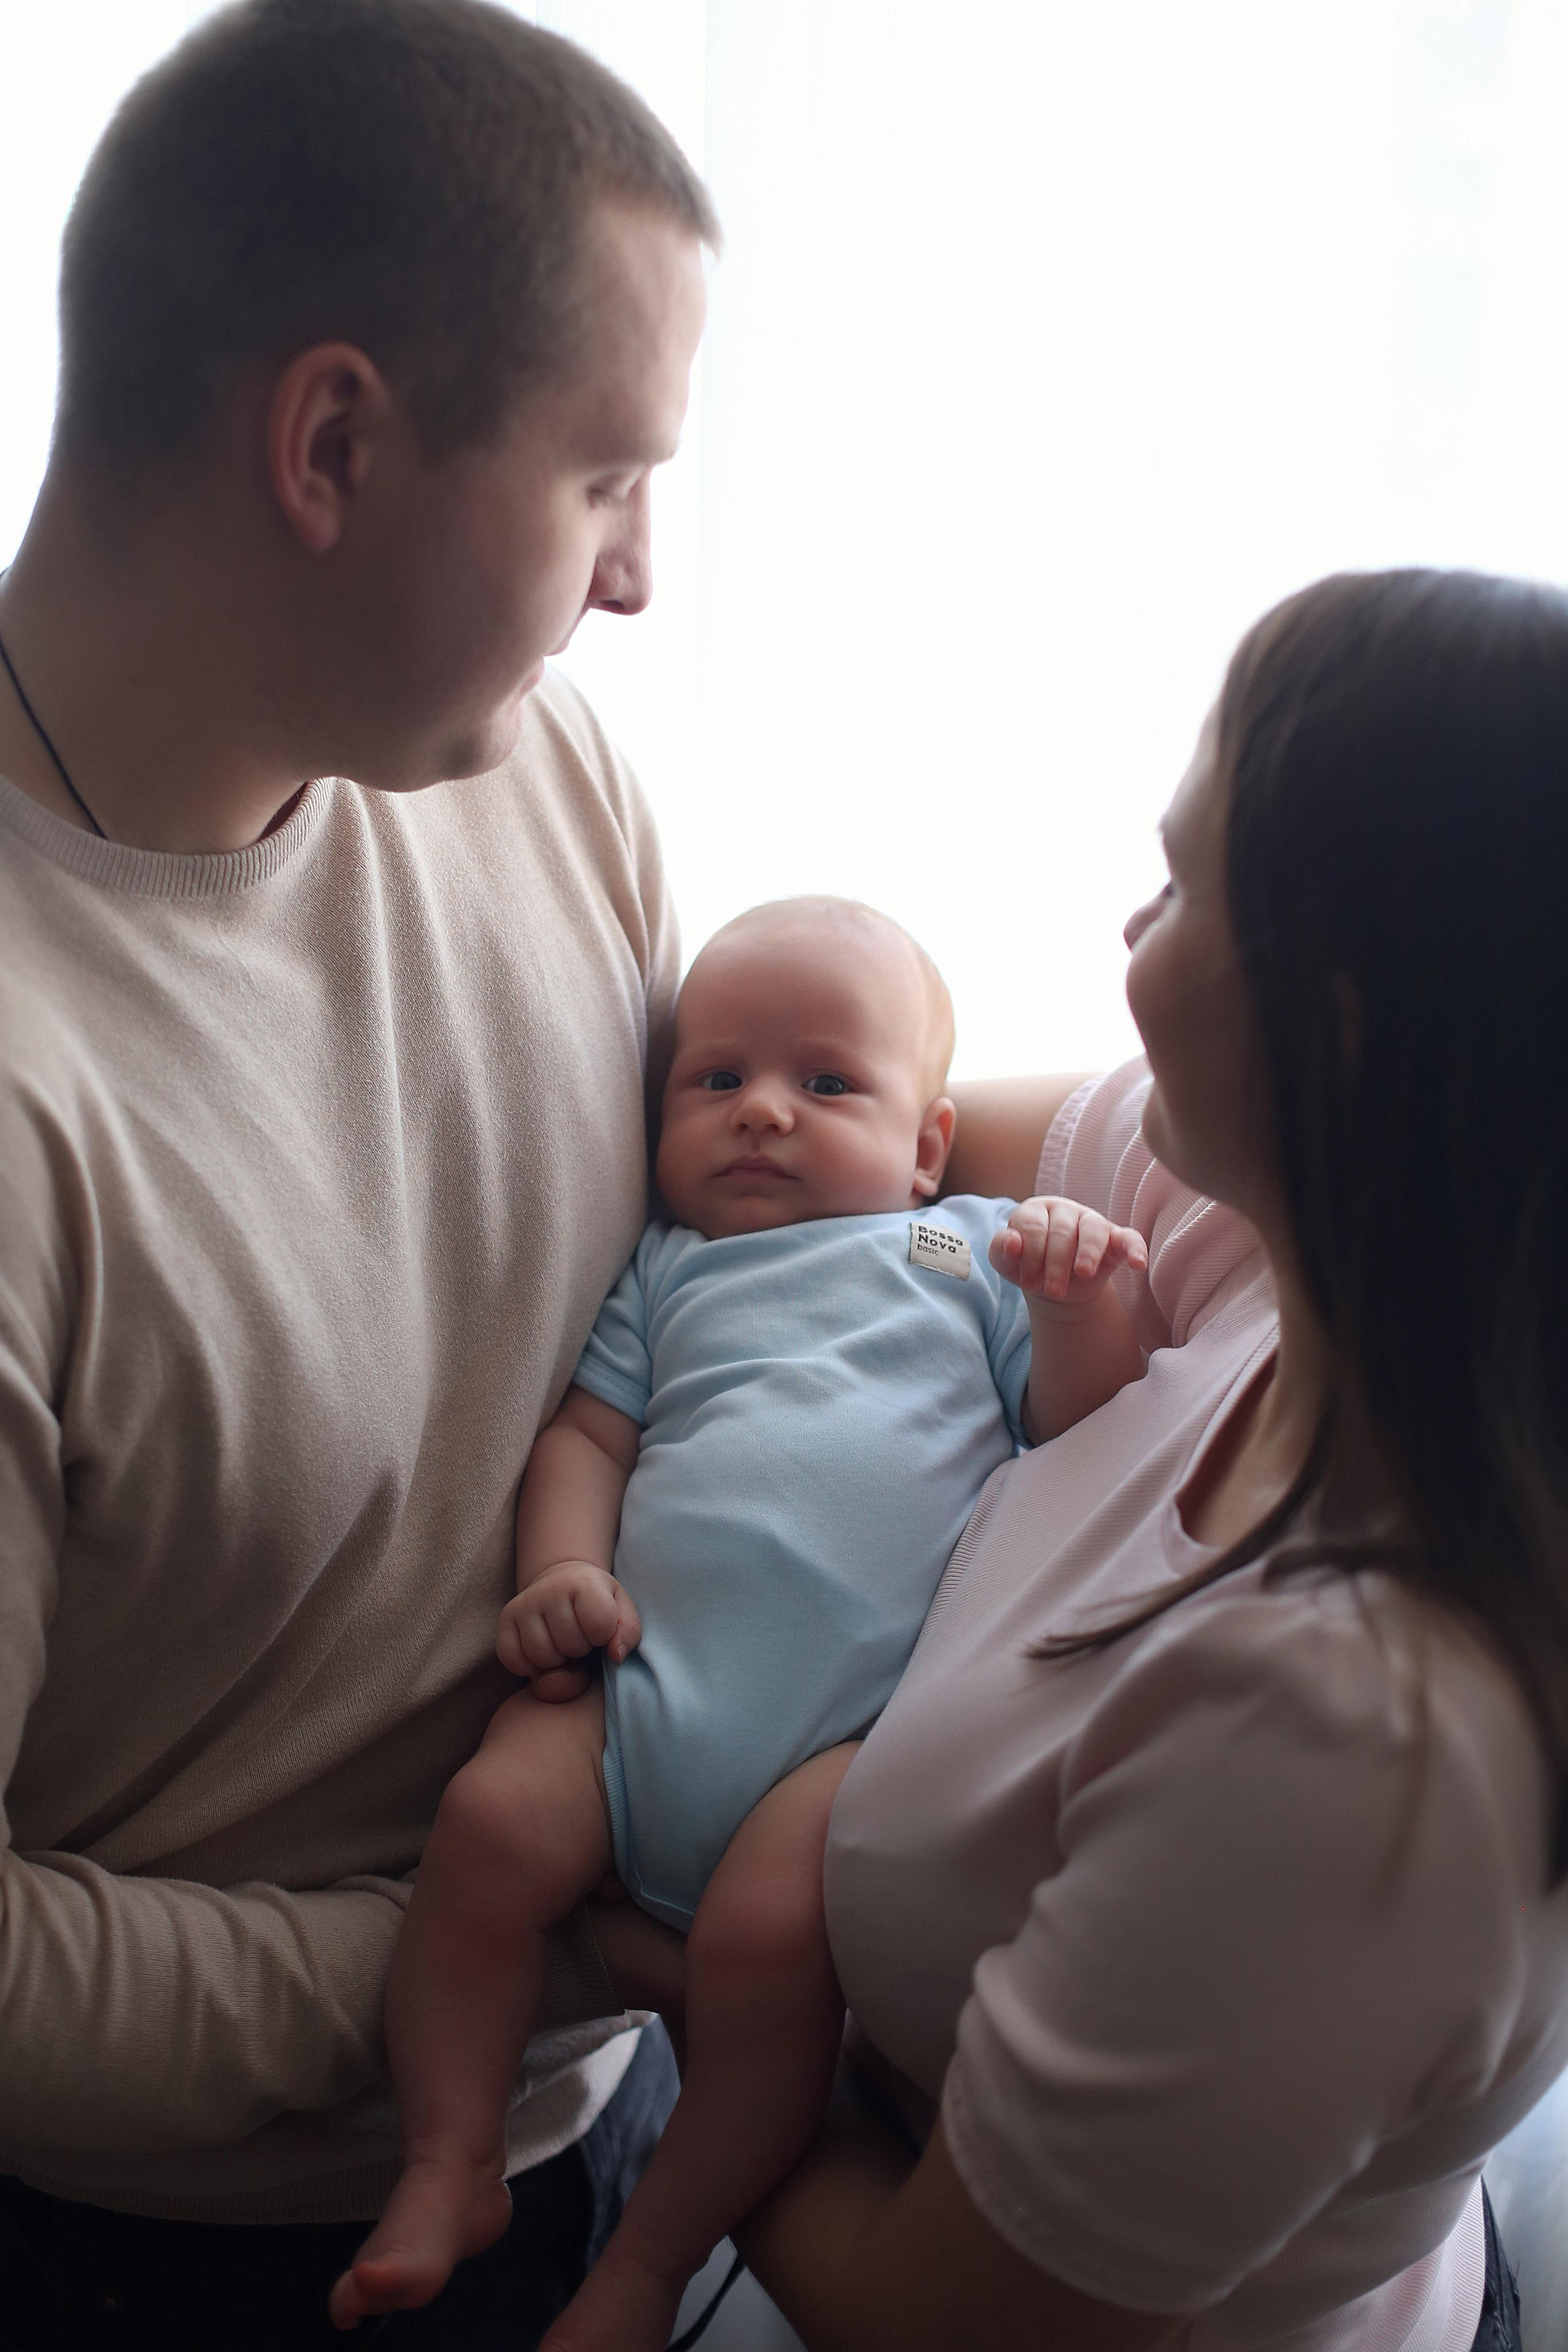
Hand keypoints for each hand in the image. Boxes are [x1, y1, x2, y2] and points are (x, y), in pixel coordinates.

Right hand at [497, 1561, 641, 1701]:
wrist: (562, 1581)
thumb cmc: (597, 1602)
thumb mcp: (622, 1610)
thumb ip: (629, 1633)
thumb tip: (615, 1655)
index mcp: (585, 1582)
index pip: (599, 1627)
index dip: (603, 1636)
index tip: (600, 1626)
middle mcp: (550, 1589)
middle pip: (570, 1646)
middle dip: (580, 1649)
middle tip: (580, 1635)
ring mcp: (524, 1604)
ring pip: (542, 1657)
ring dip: (557, 1660)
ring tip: (562, 1642)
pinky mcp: (505, 1619)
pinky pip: (514, 1661)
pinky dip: (529, 1666)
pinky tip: (542, 1649)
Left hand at [988, 1195, 1147, 1311]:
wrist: (1054, 1288)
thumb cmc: (1029, 1267)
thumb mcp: (1007, 1263)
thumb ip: (1002, 1250)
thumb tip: (1013, 1241)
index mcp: (1035, 1210)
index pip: (1032, 1227)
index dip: (1029, 1256)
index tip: (1028, 1283)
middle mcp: (1064, 1210)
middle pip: (1061, 1232)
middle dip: (1055, 1265)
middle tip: (1052, 1291)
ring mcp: (1091, 1222)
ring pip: (1093, 1230)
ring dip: (1087, 1253)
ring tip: (1083, 1274)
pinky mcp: (1115, 1239)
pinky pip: (1129, 1239)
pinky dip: (1135, 1249)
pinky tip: (1138, 1264)